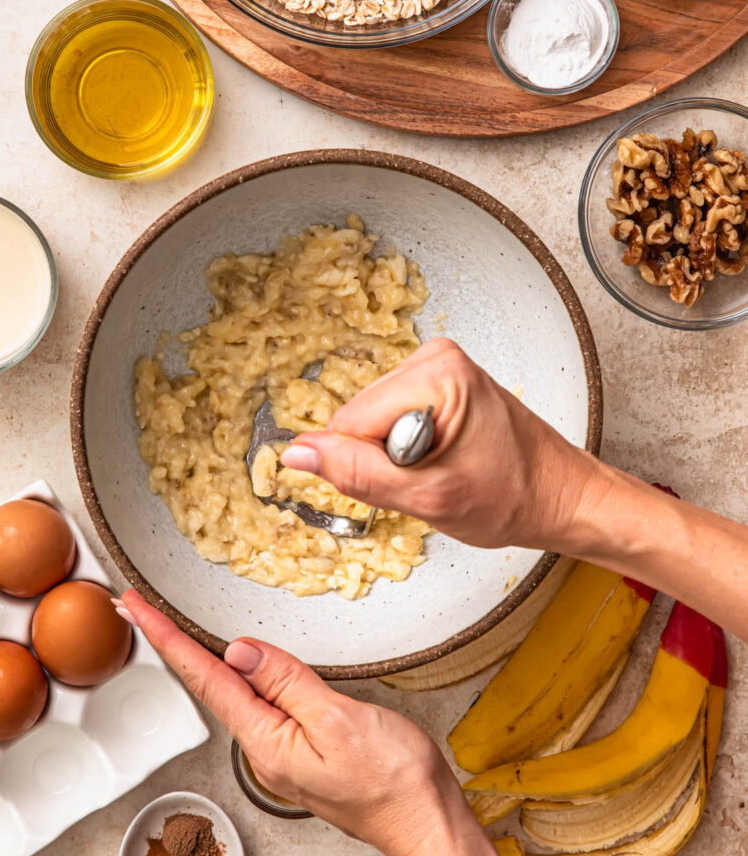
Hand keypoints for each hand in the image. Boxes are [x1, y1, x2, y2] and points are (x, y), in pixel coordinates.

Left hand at [117, 592, 560, 855]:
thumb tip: (238, 650)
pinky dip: (240, 673)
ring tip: (172, 627)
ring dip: (201, 656)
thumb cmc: (392, 780)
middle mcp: (265, 746)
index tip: (134, 608)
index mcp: (266, 740)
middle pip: (209, 684)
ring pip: (234, 692)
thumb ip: (286, 682)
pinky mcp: (304, 746)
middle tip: (137, 608)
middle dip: (171, 644)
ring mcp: (283, 748)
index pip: (205, 678)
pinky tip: (237, 664)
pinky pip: (262, 700)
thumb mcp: (337, 720)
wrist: (426, 823)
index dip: (167, 637)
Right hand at [281, 338, 598, 550]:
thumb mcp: (429, 497)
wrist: (557, 495)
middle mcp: (435, 358)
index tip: (416, 480)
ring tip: (443, 468)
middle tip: (433, 477)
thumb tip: (299, 454)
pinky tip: (443, 457)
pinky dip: (405, 449)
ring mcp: (436, 368)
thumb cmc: (514, 496)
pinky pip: (387, 419)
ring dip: (395, 456)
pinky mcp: (436, 382)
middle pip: (357, 418)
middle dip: (383, 459)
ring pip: (368, 422)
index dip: (371, 466)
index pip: (349, 423)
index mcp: (437, 374)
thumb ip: (357, 474)